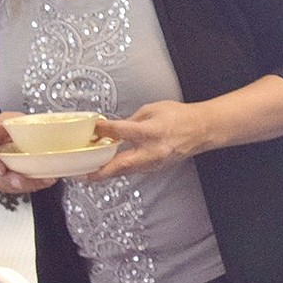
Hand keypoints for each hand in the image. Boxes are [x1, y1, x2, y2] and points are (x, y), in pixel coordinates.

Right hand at [0, 113, 56, 193]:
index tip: (1, 169)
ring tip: (42, 181)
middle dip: (10, 181)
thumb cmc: (8, 127)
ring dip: (26, 185)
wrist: (18, 133)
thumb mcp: (4, 120)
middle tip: (22, 181)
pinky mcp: (11, 181)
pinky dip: (34, 185)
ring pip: (9, 185)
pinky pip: (21, 187)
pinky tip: (46, 180)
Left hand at [87, 100, 206, 178]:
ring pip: (125, 171)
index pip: (120, 131)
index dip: (102, 130)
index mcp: (151, 131)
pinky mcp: (156, 168)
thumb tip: (114, 128)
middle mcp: (152, 151)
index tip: (90, 128)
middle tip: (80, 173)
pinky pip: (134, 170)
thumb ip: (131, 120)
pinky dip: (120, 169)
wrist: (202, 130)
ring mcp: (155, 163)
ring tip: (88, 172)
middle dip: (99, 171)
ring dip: (107, 172)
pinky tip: (110, 167)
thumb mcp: (153, 109)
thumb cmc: (180, 117)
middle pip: (120, 165)